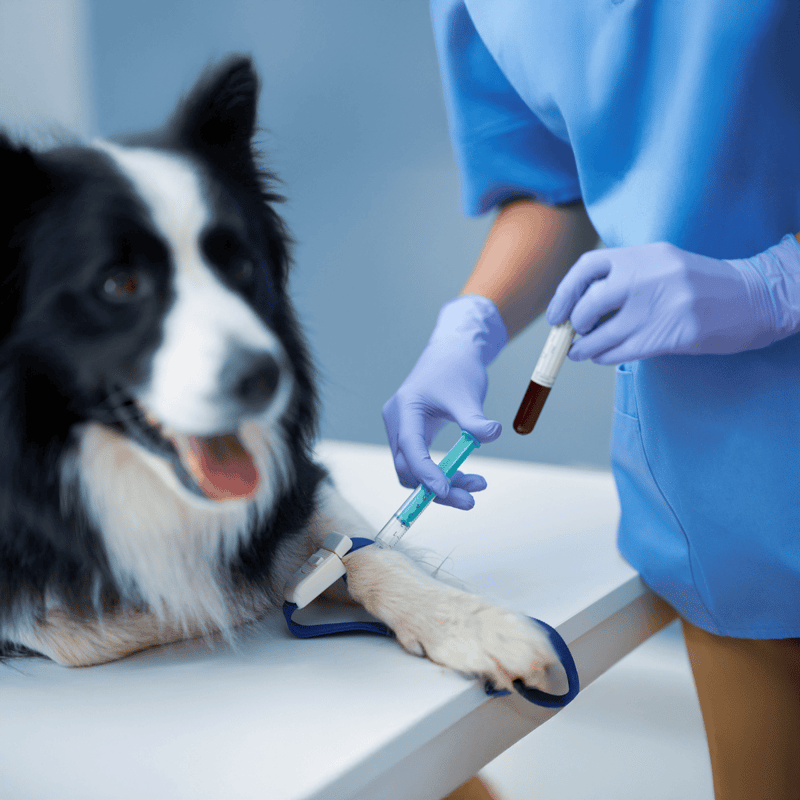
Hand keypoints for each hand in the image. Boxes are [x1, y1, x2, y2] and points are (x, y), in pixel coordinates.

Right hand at [382, 295, 507, 508]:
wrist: (452, 353)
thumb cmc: (456, 369)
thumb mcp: (468, 394)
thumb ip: (475, 418)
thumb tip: (491, 434)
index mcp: (405, 408)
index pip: (410, 447)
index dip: (426, 472)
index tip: (447, 491)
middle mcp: (397, 422)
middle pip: (408, 467)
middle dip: (437, 487)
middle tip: (470, 500)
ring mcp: (402, 430)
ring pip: (414, 470)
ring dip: (442, 485)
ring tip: (477, 486)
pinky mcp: (412, 435)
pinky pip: (421, 463)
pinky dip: (442, 473)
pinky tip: (467, 477)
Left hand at [546, 235, 799, 364]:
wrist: (751, 298)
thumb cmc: (699, 283)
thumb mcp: (661, 264)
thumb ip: (624, 276)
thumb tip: (577, 305)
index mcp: (643, 255)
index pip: (588, 268)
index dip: (565, 293)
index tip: (558, 313)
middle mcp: (647, 278)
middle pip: (590, 303)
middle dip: (575, 322)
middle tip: (573, 331)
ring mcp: (658, 308)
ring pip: (602, 334)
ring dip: (584, 347)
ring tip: (579, 351)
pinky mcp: (670, 336)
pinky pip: (621, 351)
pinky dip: (603, 356)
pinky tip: (600, 356)